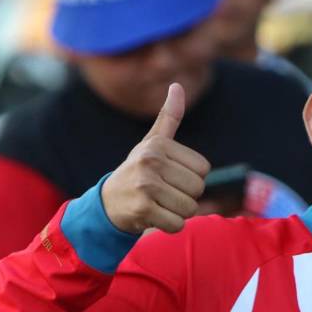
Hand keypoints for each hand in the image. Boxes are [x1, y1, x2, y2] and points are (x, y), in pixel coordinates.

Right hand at [101, 83, 210, 233]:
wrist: (107, 202)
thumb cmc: (137, 170)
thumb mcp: (152, 142)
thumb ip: (169, 117)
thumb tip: (177, 86)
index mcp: (158, 145)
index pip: (204, 169)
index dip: (191, 177)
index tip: (170, 176)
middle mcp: (151, 162)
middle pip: (198, 189)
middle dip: (186, 196)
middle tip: (164, 192)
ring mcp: (146, 186)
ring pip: (190, 208)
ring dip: (178, 212)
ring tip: (159, 203)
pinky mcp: (143, 209)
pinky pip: (178, 224)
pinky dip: (170, 225)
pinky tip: (153, 216)